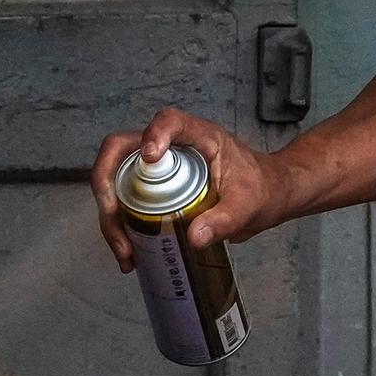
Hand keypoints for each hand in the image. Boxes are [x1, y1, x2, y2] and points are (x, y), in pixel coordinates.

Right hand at [88, 107, 291, 268]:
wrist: (268, 195)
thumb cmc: (262, 189)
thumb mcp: (249, 206)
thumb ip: (226, 219)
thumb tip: (194, 237)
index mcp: (200, 137)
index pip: (169, 121)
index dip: (152, 134)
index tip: (148, 158)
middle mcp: (172, 147)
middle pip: (121, 150)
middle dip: (108, 186)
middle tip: (113, 220)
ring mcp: (159, 168)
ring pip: (116, 180)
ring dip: (110, 215)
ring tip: (125, 252)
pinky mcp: (154, 189)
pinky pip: (126, 201)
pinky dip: (121, 227)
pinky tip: (130, 254)